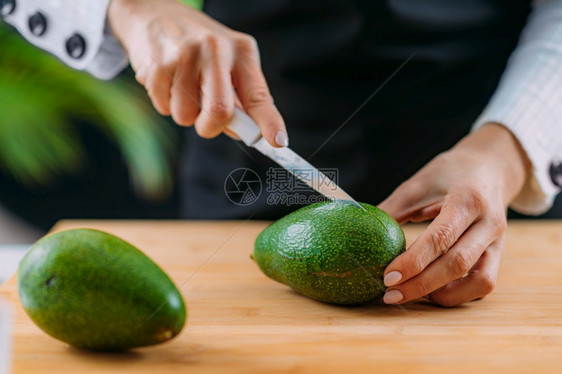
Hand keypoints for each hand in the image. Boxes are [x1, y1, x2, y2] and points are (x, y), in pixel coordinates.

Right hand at [108, 0, 287, 146]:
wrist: (150, 13)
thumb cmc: (197, 47)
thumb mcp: (226, 60)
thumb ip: (237, 97)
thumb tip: (241, 133)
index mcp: (241, 52)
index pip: (259, 95)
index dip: (269, 122)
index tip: (278, 142)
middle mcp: (216, 50)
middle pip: (219, 111)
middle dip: (210, 127)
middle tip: (205, 122)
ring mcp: (185, 55)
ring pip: (186, 116)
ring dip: (183, 113)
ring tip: (181, 86)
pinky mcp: (158, 64)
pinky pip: (163, 108)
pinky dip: (164, 103)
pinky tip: (166, 79)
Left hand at [378, 123, 530, 306]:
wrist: (492, 166)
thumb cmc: (450, 173)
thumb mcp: (418, 184)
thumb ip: (392, 209)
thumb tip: (362, 234)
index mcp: (468, 199)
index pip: (441, 237)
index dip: (413, 262)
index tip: (388, 277)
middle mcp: (488, 223)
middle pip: (458, 264)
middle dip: (421, 285)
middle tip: (391, 294)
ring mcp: (499, 242)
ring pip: (479, 282)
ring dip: (443, 295)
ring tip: (412, 294)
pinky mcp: (499, 254)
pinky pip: (484, 284)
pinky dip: (459, 294)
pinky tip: (433, 292)